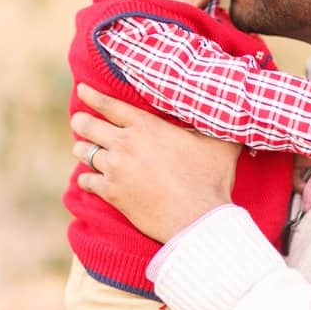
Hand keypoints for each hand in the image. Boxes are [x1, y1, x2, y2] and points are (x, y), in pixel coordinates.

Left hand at [70, 83, 240, 242]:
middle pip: (88, 126)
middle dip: (81, 122)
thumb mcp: (219, 144)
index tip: (81, 90)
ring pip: (84, 152)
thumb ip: (216, 125)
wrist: (198, 219)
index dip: (92, 96)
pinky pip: (87, 181)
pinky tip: (88, 180)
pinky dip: (86, 179)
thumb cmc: (210, 179)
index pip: (110, 105)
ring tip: (85, 150)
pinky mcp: (112, 194)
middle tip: (80, 121)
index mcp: (146, 126)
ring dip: (84, 150)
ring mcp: (116, 169)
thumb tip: (230, 111)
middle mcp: (126, 144)